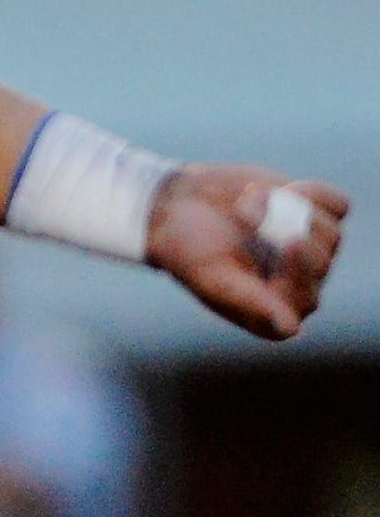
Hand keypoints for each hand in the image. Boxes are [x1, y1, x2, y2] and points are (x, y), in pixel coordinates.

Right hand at [150, 165, 343, 339]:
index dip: (301, 270)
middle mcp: (296, 285)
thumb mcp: (210, 275)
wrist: (177, 204)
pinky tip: (287, 188)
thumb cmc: (185, 247)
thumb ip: (249, 300)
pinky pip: (339, 206)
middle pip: (322, 260)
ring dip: (290, 208)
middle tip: (242, 205)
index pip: (306, 298)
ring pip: (331, 232)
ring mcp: (310, 251)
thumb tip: (291, 328)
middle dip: (284, 228)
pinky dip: (316, 194)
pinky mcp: (316, 218)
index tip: (289, 240)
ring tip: (247, 196)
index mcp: (269, 311)